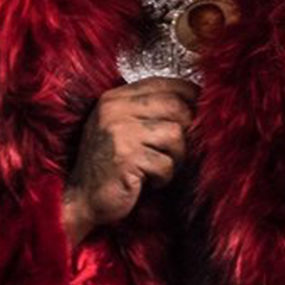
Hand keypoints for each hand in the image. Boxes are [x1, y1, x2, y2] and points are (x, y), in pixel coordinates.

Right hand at [61, 78, 195, 245]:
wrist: (82, 200)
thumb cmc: (112, 164)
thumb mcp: (127, 127)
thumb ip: (153, 110)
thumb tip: (201, 100)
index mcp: (116, 98)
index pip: (168, 84)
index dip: (191, 98)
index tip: (199, 114)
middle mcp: (115, 110)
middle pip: (178, 108)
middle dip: (186, 132)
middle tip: (175, 151)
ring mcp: (119, 132)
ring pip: (176, 135)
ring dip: (175, 158)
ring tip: (157, 168)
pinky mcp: (125, 158)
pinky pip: (166, 163)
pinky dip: (163, 177)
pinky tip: (147, 181)